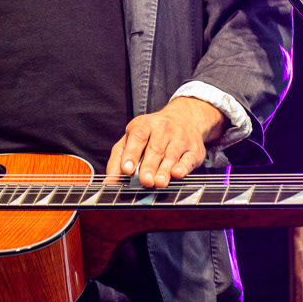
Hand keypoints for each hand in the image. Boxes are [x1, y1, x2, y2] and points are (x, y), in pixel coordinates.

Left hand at [105, 96, 226, 188]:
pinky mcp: (194, 149)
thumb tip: (109, 182)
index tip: (126, 169)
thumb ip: (118, 159)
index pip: (137, 138)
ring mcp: (180, 138)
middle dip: (149, 166)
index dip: (131, 154)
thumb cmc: (153, 134)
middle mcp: (163, 129)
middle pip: (155, 149)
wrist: (185, 118)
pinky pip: (188, 159)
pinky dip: (183, 167)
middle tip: (144, 181)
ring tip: (158, 183)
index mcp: (144, 125)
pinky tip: (177, 174)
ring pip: (171, 155)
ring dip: (164, 170)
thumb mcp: (132, 138)